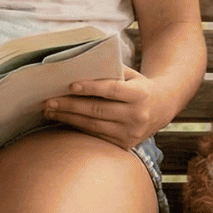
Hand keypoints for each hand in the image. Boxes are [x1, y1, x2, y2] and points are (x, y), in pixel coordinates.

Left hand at [42, 67, 172, 149]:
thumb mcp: (132, 75)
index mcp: (141, 94)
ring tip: (51, 112)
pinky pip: (97, 137)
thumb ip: (111, 71)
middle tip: (49, 101)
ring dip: (69, 119)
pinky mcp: (125, 145)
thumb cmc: (140, 86)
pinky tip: (65, 121)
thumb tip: (80, 67)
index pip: (112, 90)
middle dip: (71, 106)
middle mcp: (137, 116)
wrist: (163, 107)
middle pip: (98, 110)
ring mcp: (131, 133)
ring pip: (94, 126)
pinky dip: (79, 128)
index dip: (90, 88)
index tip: (70, 85)